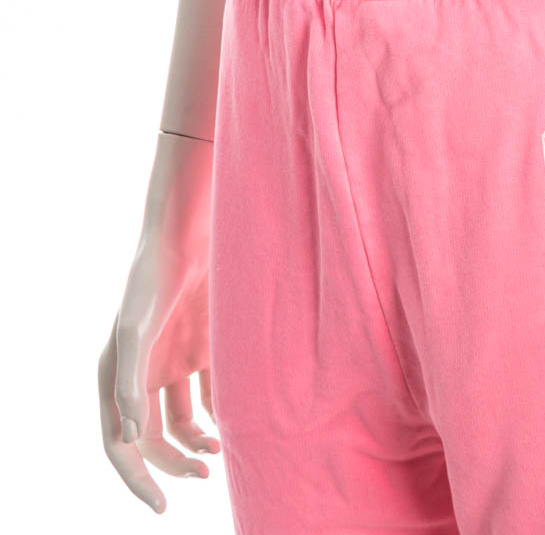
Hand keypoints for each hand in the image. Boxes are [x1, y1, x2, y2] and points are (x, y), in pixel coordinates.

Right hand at [98, 132, 219, 512]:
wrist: (191, 230)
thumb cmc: (155, 274)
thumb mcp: (136, 327)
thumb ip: (130, 381)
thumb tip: (132, 437)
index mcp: (116, 376)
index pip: (119, 444)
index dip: (136, 478)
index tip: (160, 506)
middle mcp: (143, 374)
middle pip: (153, 441)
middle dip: (174, 465)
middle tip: (205, 476)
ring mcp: (173, 361)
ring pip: (182, 422)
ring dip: (197, 445)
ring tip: (219, 453)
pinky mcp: (203, 346)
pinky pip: (209, 395)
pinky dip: (219, 414)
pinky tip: (234, 421)